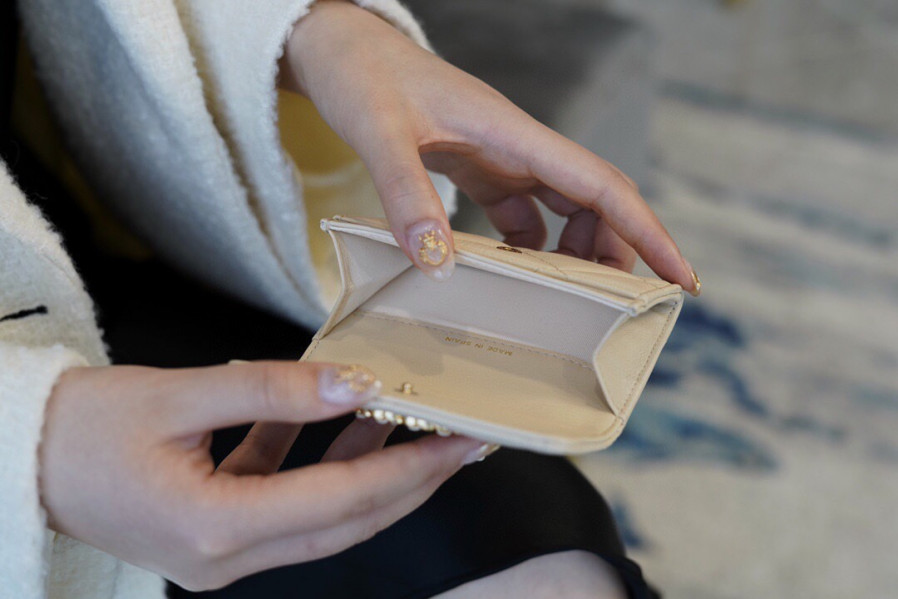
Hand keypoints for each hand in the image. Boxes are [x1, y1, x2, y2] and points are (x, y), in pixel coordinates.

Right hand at [39, 361, 483, 589]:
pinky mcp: (217, 531)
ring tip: (411, 424)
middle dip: (410, 481)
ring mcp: (223, 552)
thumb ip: (272, 390)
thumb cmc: (83, 428)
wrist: (21, 458)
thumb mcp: (178, 395)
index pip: (341, 499)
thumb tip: (352, 382)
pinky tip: (329, 416)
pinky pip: (283, 497)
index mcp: (217, 529)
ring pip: (322, 514)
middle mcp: (228, 556)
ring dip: (366, 468)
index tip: (461, 443)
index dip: (410, 470)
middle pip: (346, 520)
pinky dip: (311, 459)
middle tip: (462, 442)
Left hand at [279, 0, 699, 293]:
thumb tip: (438, 266)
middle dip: (619, 253)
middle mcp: (520, 147)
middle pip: (595, 203)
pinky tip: (518, 279)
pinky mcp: (480, 171)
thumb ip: (406, 194)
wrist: (344, 51)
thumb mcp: (380, 134)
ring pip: (565, 211)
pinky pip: (523, 217)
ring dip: (579, 254)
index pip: (601, 184)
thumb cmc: (364, 78)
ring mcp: (502, 159)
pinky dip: (531, 251)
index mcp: (515, 134)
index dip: (647, 232)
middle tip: (624, 311)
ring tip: (575, 304)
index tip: (680, 278)